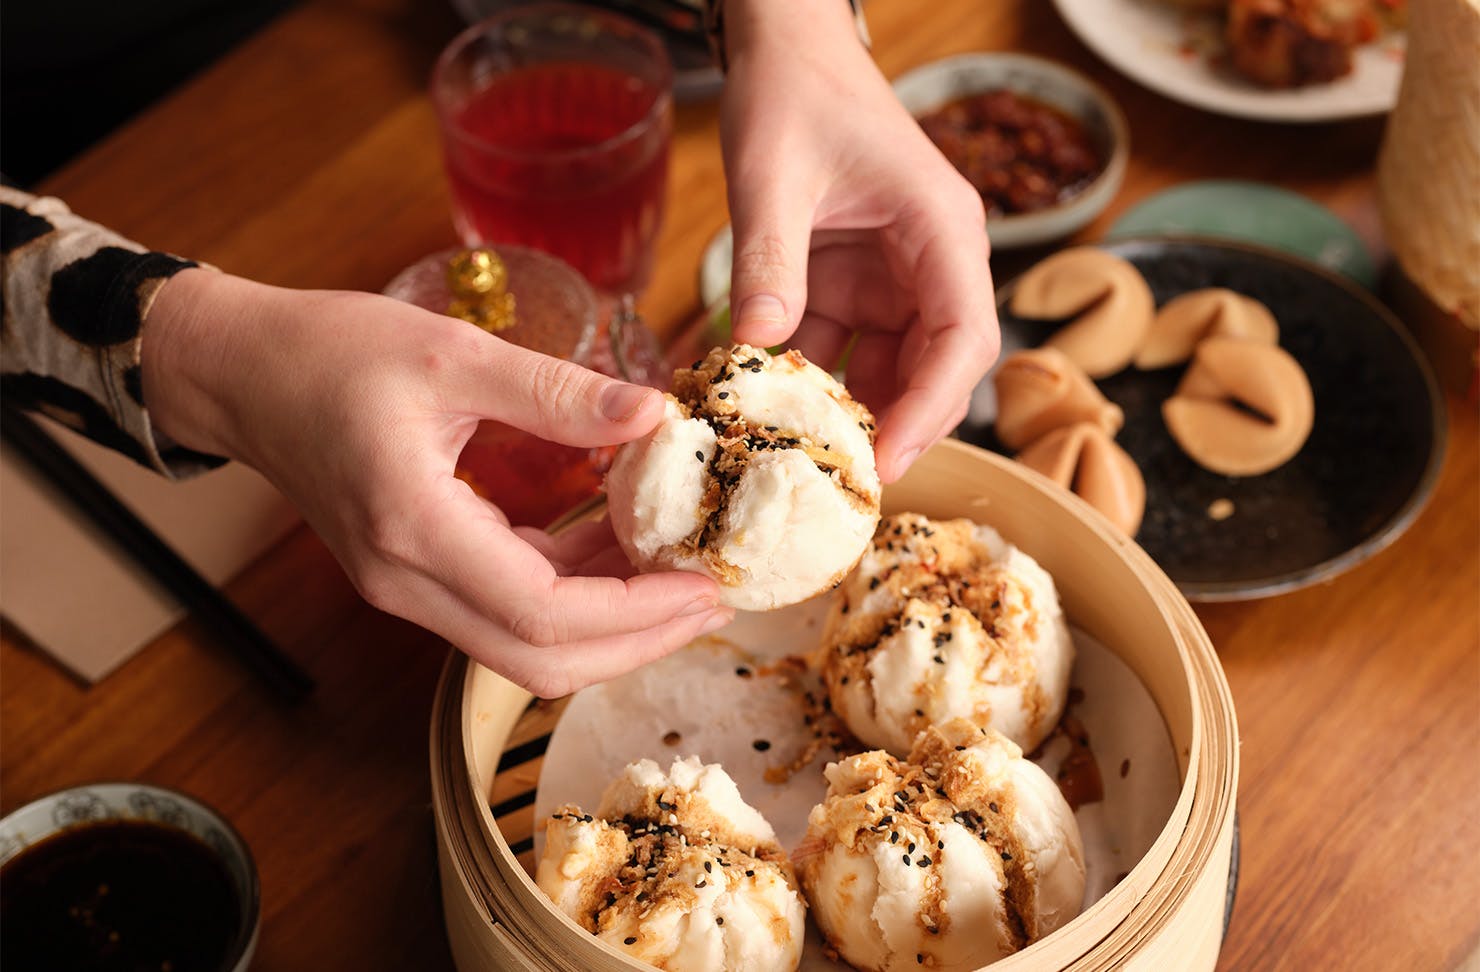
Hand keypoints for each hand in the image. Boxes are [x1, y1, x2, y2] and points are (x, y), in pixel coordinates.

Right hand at [142, 269, 731, 697]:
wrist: (243, 373)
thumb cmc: (331, 353)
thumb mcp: (454, 353)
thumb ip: (557, 391)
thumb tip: (653, 413)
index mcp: (415, 529)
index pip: (545, 614)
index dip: (638, 613)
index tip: (703, 585)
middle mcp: (406, 581)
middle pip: (541, 659)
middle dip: (637, 641)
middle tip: (709, 596)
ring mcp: (406, 587)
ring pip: (525, 647)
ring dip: (607, 622)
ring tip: (678, 569)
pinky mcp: (413, 574)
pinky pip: (504, 610)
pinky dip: (569, 592)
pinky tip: (614, 541)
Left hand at [720, 1, 999, 481]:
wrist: (783, 50)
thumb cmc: (793, 93)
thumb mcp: (773, 175)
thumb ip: (769, 260)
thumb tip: (756, 352)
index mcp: (941, 229)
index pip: (964, 336)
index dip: (933, 405)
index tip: (889, 457)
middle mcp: (931, 262)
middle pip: (938, 368)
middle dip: (895, 425)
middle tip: (840, 482)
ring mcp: (893, 278)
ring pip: (889, 370)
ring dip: (846, 412)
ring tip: (797, 458)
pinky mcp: (853, 286)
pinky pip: (841, 351)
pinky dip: (807, 383)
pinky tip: (763, 412)